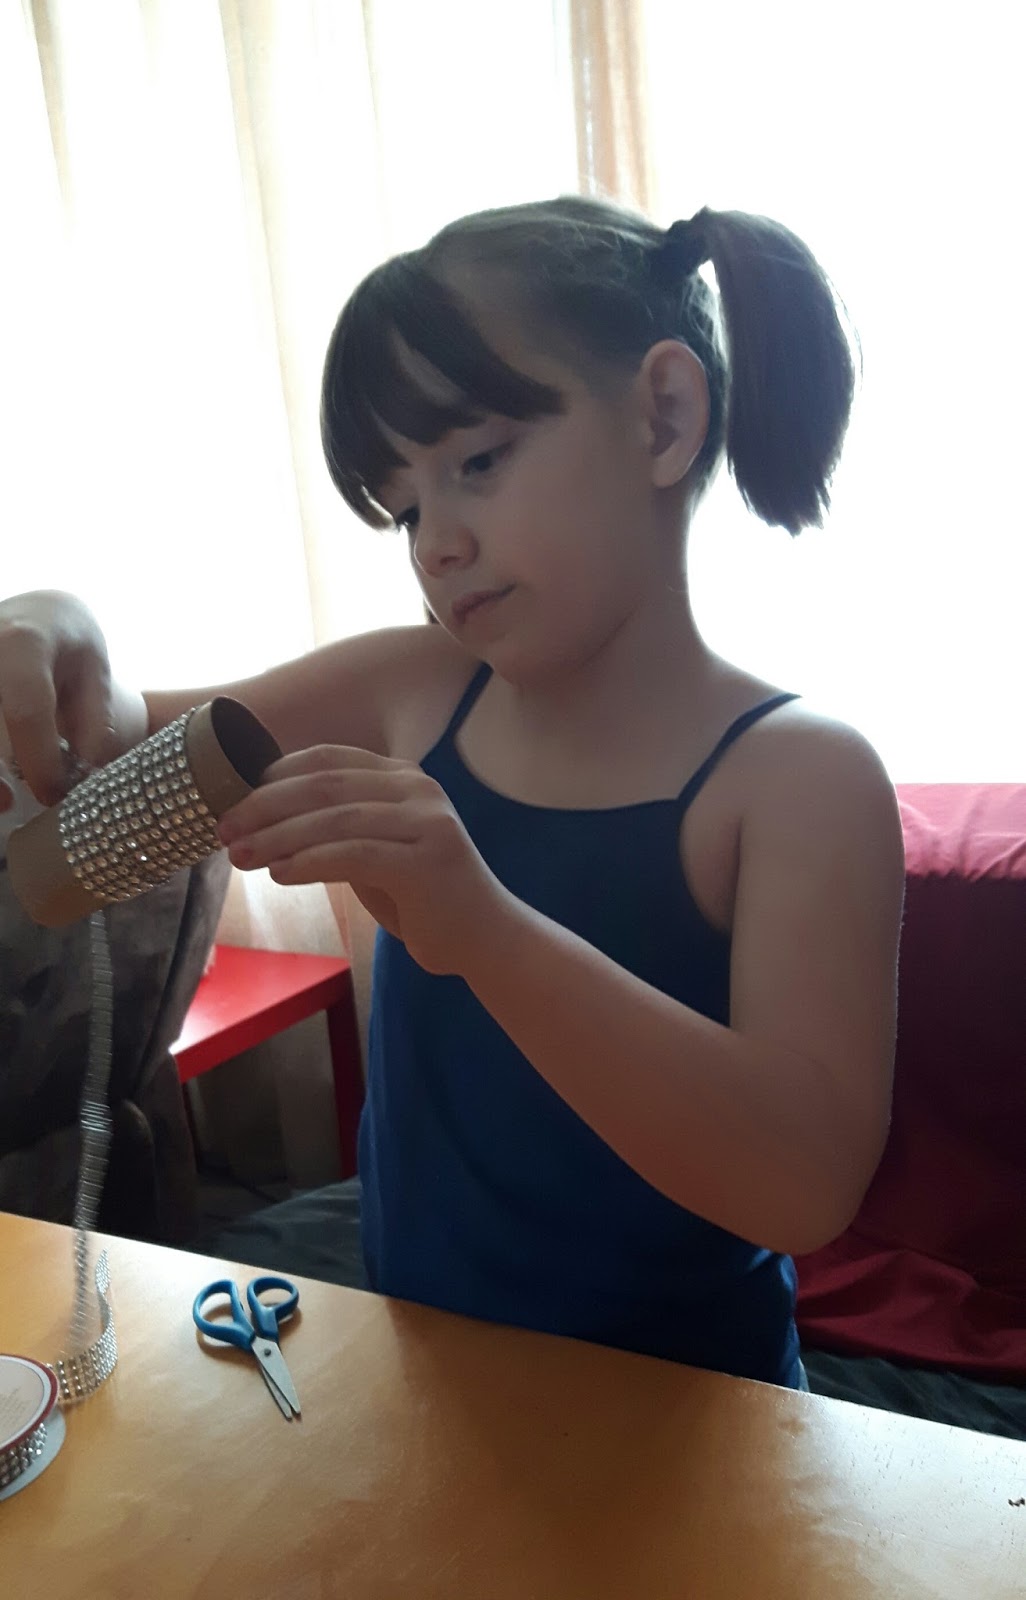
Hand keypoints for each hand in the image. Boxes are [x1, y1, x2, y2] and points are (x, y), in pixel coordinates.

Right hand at [0, 590, 119, 810]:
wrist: (29, 611)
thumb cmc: (66, 640)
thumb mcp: (94, 667)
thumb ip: (95, 717)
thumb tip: (89, 771)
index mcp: (23, 643)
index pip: (25, 709)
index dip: (39, 759)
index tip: (53, 793)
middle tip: (11, 804)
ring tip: (1, 799)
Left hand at [218, 746, 510, 975]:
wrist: (483, 938)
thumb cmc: (420, 897)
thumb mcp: (373, 851)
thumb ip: (333, 828)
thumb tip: (257, 821)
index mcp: (403, 776)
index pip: (327, 759)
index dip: (273, 776)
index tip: (230, 801)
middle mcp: (418, 788)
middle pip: (324, 785)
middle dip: (264, 806)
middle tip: (223, 830)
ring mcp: (427, 821)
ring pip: (334, 819)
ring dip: (277, 837)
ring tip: (240, 857)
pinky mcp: (427, 861)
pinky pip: (354, 854)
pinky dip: (309, 862)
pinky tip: (279, 874)